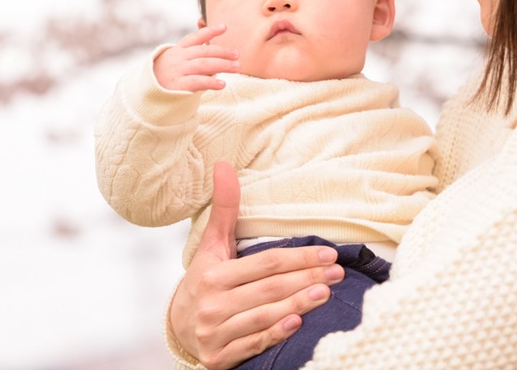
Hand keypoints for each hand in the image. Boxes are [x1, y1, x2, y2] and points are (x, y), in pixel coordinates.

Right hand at [154, 24, 239, 91]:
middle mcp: (179, 58)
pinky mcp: (179, 86)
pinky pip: (198, 82)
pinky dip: (212, 82)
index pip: (196, 37)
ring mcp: (179, 71)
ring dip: (223, 65)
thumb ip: (193, 53)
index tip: (224, 27)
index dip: (210, 31)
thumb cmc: (167, 74)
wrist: (148, 91)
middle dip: (222, 52)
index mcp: (179, 49)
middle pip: (204, 51)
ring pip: (204, 64)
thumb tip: (216, 49)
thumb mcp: (176, 59)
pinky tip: (223, 84)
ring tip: (237, 67)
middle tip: (237, 55)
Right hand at [168, 162, 344, 369]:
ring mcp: (215, 333)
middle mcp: (213, 304)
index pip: (264, 263)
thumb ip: (224, 208)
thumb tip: (224, 166)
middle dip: (307, 278)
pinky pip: (252, 344)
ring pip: (263, 316)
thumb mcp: (211, 245)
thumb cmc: (205, 280)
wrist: (178, 327)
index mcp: (213, 274)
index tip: (328, 253)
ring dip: (298, 305)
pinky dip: (274, 334)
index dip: (298, 257)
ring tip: (326, 293)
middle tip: (337, 272)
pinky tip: (296, 324)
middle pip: (268, 288)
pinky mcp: (218, 357)